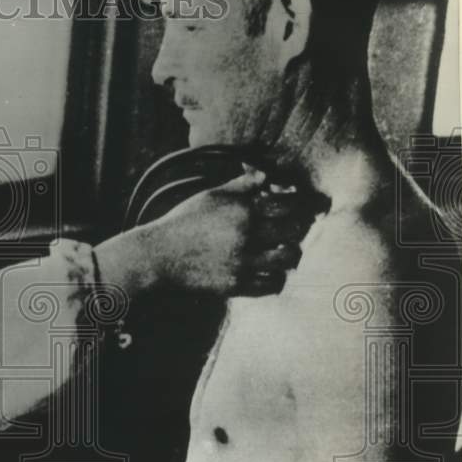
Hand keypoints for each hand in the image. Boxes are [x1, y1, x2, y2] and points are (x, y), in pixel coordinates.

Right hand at [96, 166, 316, 296]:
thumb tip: (267, 175)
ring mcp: (242, 262)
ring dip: (289, 254)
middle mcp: (245, 234)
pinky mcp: (236, 285)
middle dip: (296, 228)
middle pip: (293, 230)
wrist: (158, 256)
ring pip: (288, 258)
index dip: (301, 204)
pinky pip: (272, 284)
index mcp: (241, 209)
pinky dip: (275, 278)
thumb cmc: (184, 222)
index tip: (303, 208)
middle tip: (291, 230)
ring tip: (283, 252)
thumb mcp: (211, 196)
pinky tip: (268, 272)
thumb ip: (242, 185)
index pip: (288, 203)